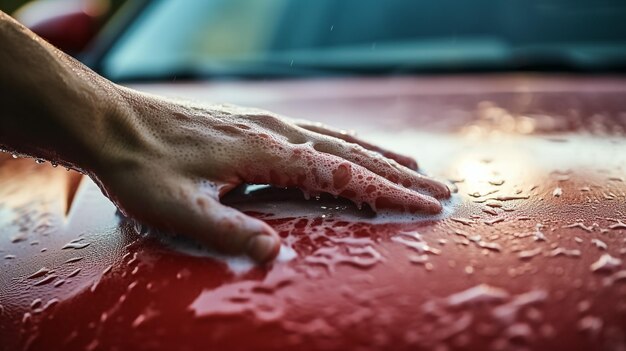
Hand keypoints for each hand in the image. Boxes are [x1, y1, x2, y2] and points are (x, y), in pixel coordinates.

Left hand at [87, 88, 450, 262]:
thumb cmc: (142, 167)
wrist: (111, 124)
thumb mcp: (179, 209)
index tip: (426, 204)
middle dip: (400, 174)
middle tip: (440, 190)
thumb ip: (230, 232)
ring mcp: (267, 124)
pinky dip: (347, 145)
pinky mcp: (254, 124)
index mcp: (268, 151)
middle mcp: (276, 131)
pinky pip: (315, 133)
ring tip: (413, 168)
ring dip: (380, 156)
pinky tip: (351, 151)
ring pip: (339, 139)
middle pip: (354, 154)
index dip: (388, 192)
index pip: (344, 175)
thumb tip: (277, 256)